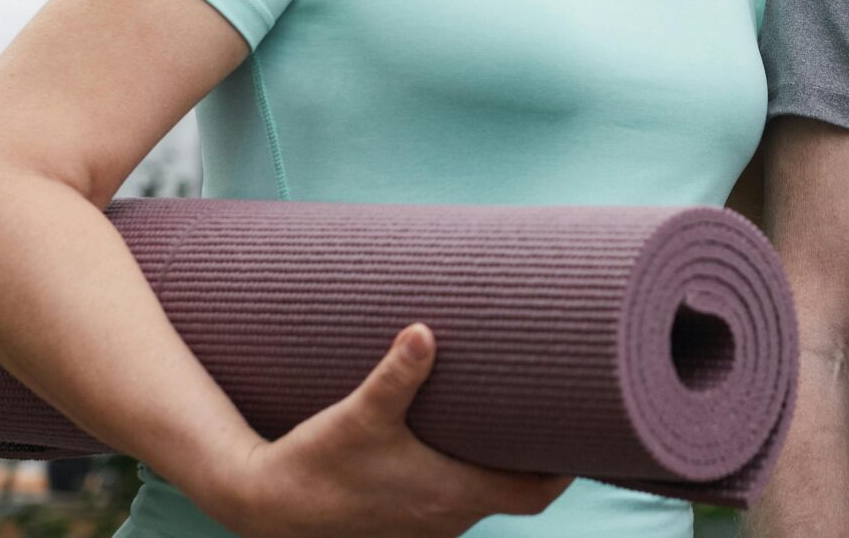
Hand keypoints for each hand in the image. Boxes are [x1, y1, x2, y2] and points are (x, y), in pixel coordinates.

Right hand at [196, 324, 571, 537]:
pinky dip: (466, 479)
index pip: (536, 492)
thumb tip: (423, 331)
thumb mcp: (359, 415)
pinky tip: (457, 448)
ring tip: (511, 423)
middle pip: (518, 495)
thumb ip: (396, 374)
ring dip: (500, 469)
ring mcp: (425, 529)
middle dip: (538, 460)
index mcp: (453, 495)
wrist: (265, 506)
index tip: (582, 432)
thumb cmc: (317, 462)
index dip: (566, 467)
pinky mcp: (401, 525)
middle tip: (550, 414)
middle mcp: (447, 520)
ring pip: (484, 501)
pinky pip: (452, 505)